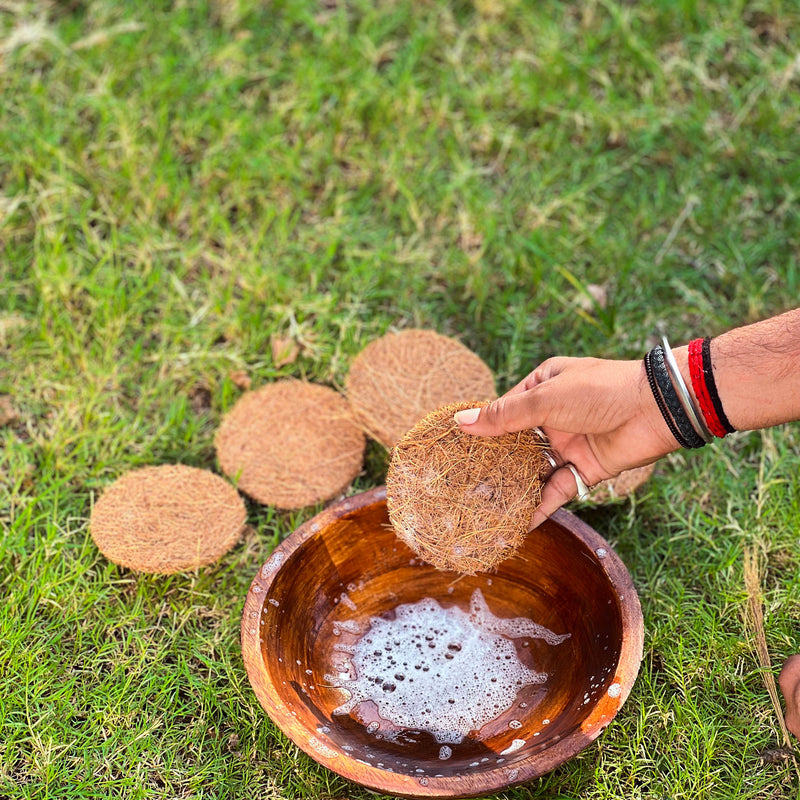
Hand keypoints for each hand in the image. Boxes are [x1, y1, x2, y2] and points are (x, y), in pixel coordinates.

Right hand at [455, 356, 678, 527]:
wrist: (657, 410)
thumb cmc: (599, 391)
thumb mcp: (545, 399)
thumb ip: (504, 416)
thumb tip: (462, 422)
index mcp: (543, 386)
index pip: (504, 409)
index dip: (481, 428)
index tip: (454, 449)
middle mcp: (553, 415)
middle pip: (516, 443)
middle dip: (494, 463)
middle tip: (462, 484)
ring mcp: (568, 443)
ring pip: (533, 469)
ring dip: (513, 486)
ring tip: (483, 507)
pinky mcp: (584, 469)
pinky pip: (556, 490)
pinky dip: (539, 506)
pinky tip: (518, 523)